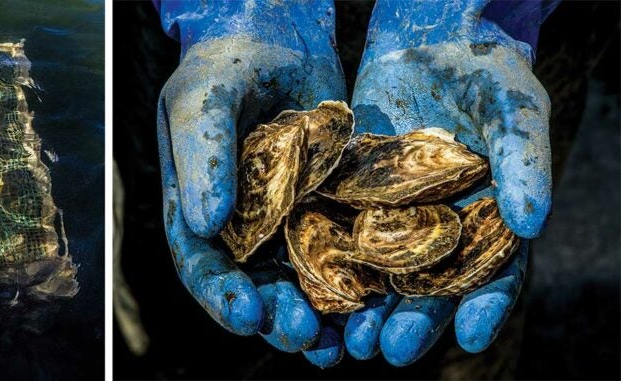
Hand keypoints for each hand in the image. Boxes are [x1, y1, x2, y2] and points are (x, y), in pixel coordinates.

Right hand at [154, 1, 348, 362]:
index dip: (223, 296)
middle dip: (276, 317)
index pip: (201, 265)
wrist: (277, 29)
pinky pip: (342, 250)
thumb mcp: (203, 101)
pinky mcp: (328, 204)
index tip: (250, 316)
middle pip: (253, 287)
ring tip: (341, 345)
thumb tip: (202, 226)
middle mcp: (239, 225)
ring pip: (300, 281)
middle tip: (305, 336)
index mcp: (195, 208)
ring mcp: (285, 218)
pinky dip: (357, 279)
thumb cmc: (226, 60)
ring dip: (318, 315)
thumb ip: (201, 159)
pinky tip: (379, 303)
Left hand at [343, 0, 552, 365]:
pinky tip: (305, 290)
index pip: (493, 275)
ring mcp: (389, 219)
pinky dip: (320, 265)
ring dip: (360, 311)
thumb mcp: (513, 110)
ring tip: (346, 339)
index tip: (473, 336)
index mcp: (487, 224)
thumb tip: (531, 223)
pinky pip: (331, 236)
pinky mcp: (345, 199)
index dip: (484, 306)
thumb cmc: (485, 73)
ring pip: (375, 276)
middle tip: (389, 350)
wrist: (427, 41)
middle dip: (410, 322)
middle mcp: (437, 232)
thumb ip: (523, 163)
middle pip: (426, 288)